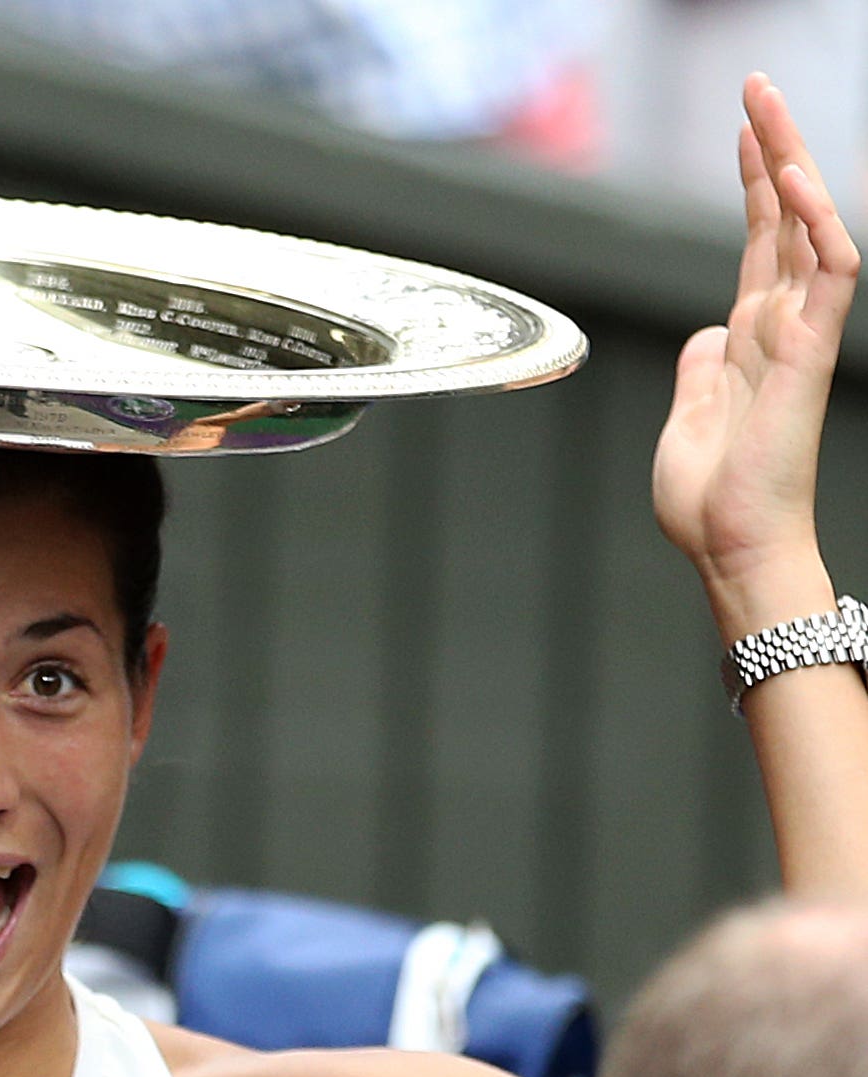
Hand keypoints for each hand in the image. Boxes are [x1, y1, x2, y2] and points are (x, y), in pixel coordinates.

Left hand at [652, 75, 859, 627]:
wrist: (728, 547)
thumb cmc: (709, 498)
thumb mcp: (690, 415)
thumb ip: (703, 366)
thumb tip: (709, 333)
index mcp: (748, 337)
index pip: (758, 242)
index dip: (753, 186)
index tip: (743, 132)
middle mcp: (779, 325)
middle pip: (782, 218)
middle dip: (772, 149)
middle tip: (759, 87)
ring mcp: (798, 335)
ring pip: (806, 229)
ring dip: (789, 165)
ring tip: (768, 106)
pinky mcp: (809, 354)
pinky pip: (827, 274)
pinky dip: (816, 222)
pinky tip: (793, 178)